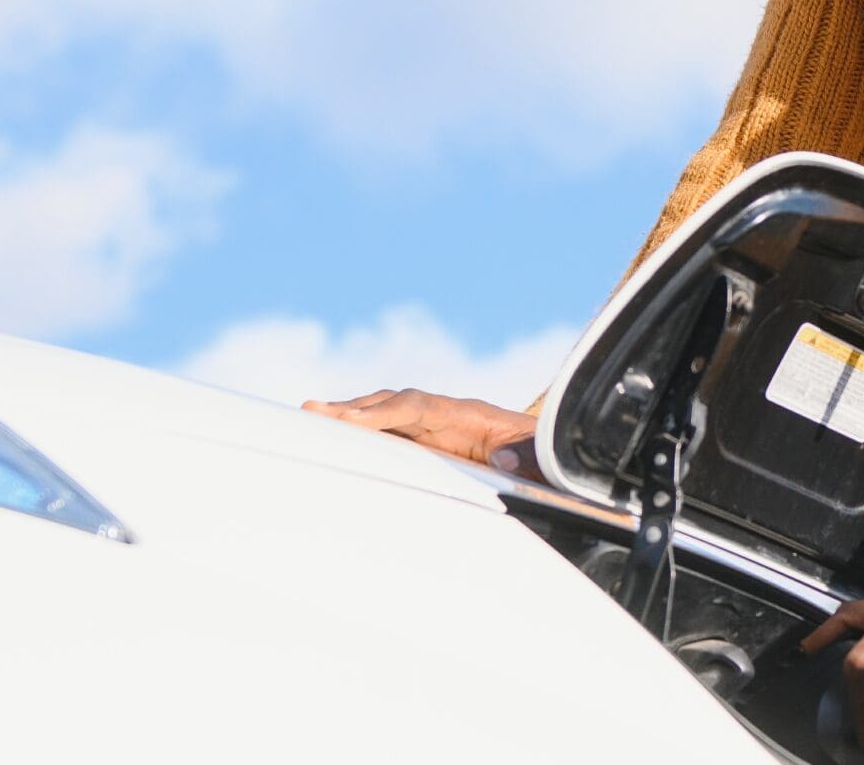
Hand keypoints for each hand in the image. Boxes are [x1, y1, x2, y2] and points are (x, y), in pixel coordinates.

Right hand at [301, 389, 538, 475]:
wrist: (553, 451)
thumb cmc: (548, 457)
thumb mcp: (546, 460)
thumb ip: (530, 457)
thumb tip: (505, 458)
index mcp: (474, 417)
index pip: (422, 407)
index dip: (386, 412)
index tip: (353, 421)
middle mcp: (449, 415)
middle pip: (394, 404)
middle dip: (354, 408)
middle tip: (312, 411)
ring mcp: (438, 426)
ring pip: (387, 413)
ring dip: (351, 415)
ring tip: (310, 415)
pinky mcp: (432, 440)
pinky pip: (392, 430)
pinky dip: (363, 429)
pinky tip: (334, 433)